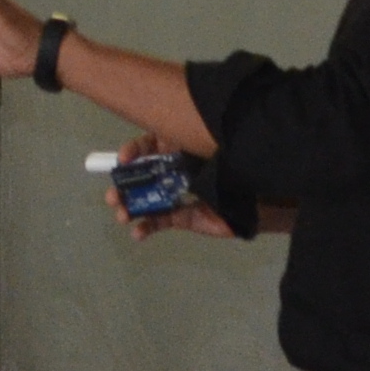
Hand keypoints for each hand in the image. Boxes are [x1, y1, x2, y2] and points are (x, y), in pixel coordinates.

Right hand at [107, 137, 238, 242]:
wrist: (256, 203)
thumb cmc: (231, 170)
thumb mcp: (205, 151)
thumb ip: (183, 141)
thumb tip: (153, 137)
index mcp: (179, 149)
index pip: (149, 146)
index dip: (133, 151)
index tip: (123, 160)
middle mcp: (173, 170)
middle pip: (141, 176)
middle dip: (123, 186)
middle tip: (113, 197)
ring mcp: (175, 195)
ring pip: (145, 199)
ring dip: (129, 207)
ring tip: (121, 215)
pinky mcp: (181, 217)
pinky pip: (159, 221)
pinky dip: (146, 228)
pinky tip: (137, 234)